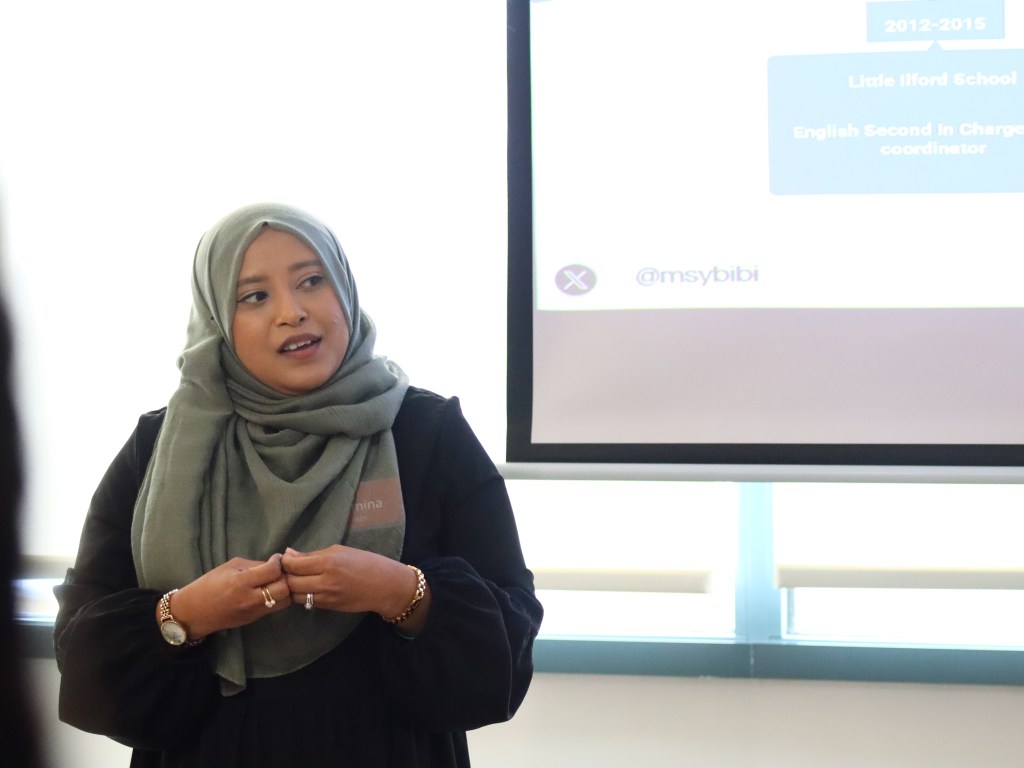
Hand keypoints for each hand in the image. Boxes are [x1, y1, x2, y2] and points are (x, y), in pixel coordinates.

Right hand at [164, 554, 290, 639]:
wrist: (194, 612)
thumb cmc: (209, 584)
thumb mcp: (229, 567)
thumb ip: (254, 565)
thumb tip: (274, 564)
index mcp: (241, 583)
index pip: (273, 571)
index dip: (278, 562)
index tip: (276, 558)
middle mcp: (250, 599)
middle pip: (284, 588)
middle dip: (286, 576)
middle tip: (281, 571)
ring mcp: (254, 612)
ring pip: (285, 601)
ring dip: (286, 589)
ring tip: (278, 581)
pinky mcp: (255, 619)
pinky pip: (276, 607)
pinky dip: (280, 598)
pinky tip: (273, 590)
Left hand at [281, 545, 418, 619]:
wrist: (385, 585)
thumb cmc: (365, 562)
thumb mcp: (340, 551)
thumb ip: (313, 555)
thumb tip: (289, 554)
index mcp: (328, 563)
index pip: (294, 565)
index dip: (285, 561)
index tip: (286, 558)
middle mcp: (325, 581)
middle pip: (291, 582)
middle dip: (286, 576)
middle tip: (288, 569)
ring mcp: (327, 597)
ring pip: (296, 595)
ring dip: (293, 588)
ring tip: (298, 579)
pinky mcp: (329, 607)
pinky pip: (308, 602)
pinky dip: (304, 595)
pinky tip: (308, 587)